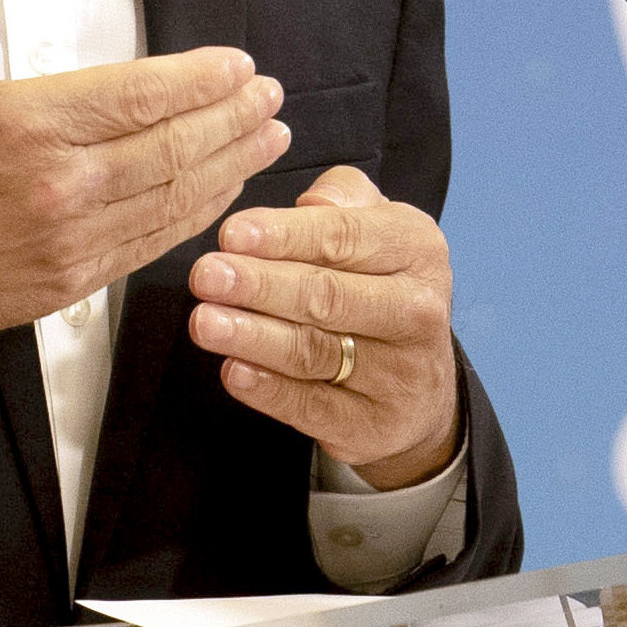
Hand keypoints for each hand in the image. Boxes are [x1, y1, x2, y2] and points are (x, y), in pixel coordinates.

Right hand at [0, 0, 290, 372]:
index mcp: (23, 125)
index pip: (138, 94)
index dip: (199, 79)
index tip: (236, 65)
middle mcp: (58, 184)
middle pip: (172, 145)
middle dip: (231, 117)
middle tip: (269, 96)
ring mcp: (69, 239)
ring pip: (172, 196)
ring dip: (230, 165)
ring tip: (267, 136)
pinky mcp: (69, 281)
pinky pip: (150, 243)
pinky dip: (195, 215)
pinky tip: (220, 191)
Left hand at [186, 165, 459, 489]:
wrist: (421, 388)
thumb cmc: (378, 287)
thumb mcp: (376, 229)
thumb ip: (343, 200)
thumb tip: (309, 203)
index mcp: (417, 249)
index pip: (345, 236)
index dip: (285, 235)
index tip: (232, 234)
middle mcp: (417, 310)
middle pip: (328, 295)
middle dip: (260, 285)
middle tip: (206, 276)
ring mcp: (400, 374)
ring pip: (315, 352)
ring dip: (253, 337)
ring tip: (204, 322)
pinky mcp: (374, 426)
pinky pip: (312, 406)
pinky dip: (268, 390)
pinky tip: (233, 371)